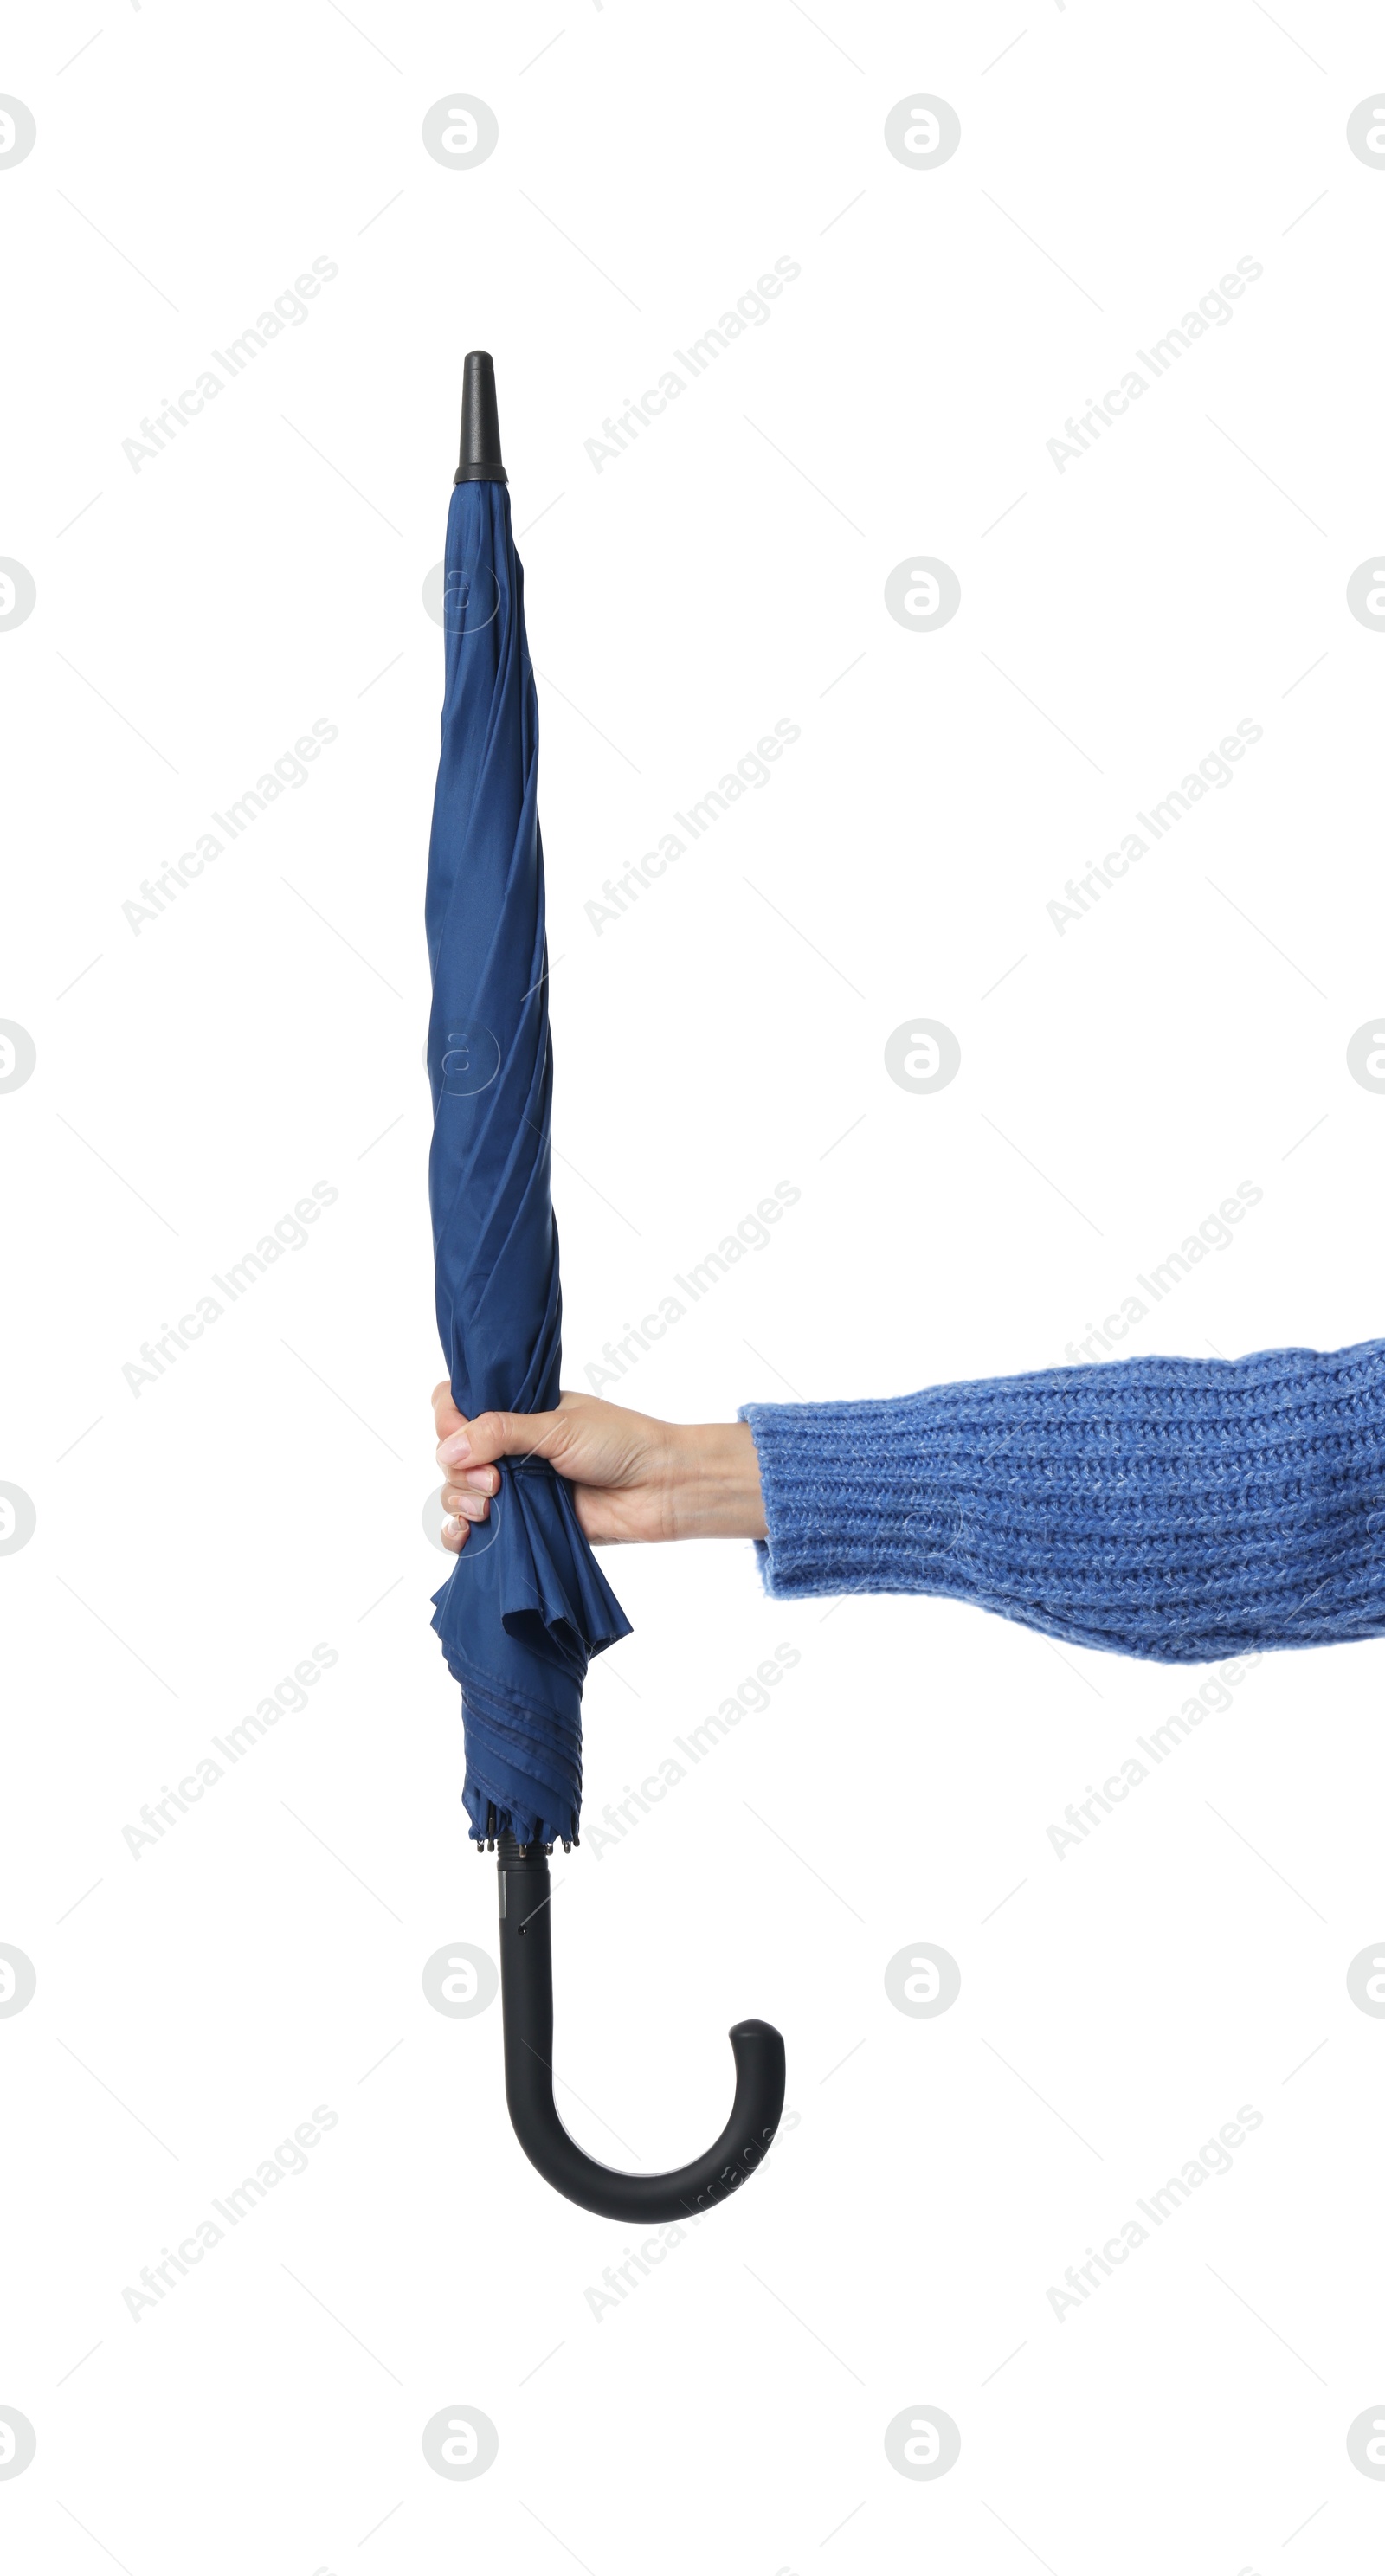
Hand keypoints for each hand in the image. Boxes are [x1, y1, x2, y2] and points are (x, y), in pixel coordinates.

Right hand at [431, 1384, 766, 1552]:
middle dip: (460, 1471)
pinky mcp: (522, 1527)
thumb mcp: (558, 1427)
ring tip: (491, 1507)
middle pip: (450, 1456)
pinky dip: (459, 1534)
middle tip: (496, 1482)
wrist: (661, 1489)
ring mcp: (514, 1489)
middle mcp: (509, 1449)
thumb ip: (500, 1433)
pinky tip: (467, 1535)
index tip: (461, 1436)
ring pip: (457, 1494)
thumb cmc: (620, 1444)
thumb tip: (448, 1450)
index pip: (456, 1408)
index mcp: (517, 1412)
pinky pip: (475, 1533)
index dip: (449, 1421)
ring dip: (460, 1501)